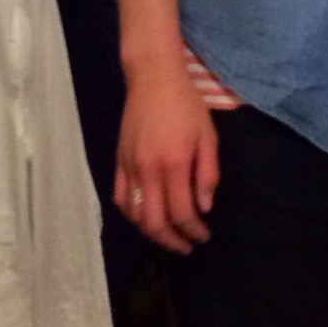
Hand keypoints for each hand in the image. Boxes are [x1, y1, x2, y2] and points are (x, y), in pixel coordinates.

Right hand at [115, 64, 219, 254]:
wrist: (153, 80)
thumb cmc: (187, 106)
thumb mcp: (208, 137)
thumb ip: (207, 174)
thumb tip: (204, 207)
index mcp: (173, 164)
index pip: (181, 213)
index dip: (194, 231)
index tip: (205, 236)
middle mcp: (147, 171)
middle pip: (154, 223)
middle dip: (172, 241)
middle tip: (187, 246)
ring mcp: (129, 168)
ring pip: (135, 215)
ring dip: (151, 232)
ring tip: (168, 236)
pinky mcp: (118, 163)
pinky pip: (121, 199)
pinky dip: (132, 215)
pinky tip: (145, 217)